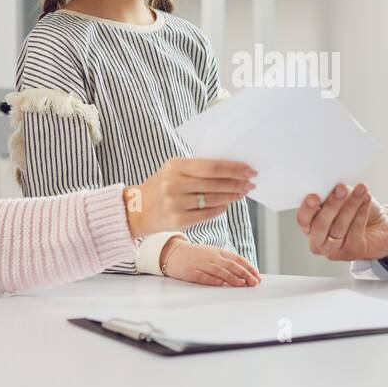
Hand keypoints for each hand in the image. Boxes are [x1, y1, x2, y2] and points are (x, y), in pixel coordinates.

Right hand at [125, 158, 256, 237]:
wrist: (136, 209)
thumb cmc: (162, 186)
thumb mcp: (174, 170)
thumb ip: (198, 168)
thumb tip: (233, 169)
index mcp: (175, 166)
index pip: (211, 166)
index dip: (233, 168)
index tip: (249, 169)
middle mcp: (174, 184)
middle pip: (215, 183)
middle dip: (237, 183)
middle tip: (250, 182)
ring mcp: (175, 203)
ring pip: (213, 199)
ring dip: (232, 196)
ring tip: (242, 192)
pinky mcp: (178, 220)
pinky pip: (207, 214)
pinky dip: (221, 208)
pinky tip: (227, 203)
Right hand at [161, 240, 260, 286]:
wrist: (173, 252)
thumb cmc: (195, 255)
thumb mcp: (212, 254)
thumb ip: (226, 261)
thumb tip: (243, 272)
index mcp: (218, 251)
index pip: (237, 259)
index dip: (249, 267)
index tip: (258, 276)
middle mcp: (212, 257)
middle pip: (231, 265)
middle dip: (245, 274)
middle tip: (255, 283)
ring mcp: (202, 264)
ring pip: (220, 271)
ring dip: (232, 278)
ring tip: (243, 284)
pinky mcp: (192, 272)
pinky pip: (204, 276)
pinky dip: (213, 280)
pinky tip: (221, 284)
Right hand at [296, 183, 387, 261]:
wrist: (379, 227)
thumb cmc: (356, 211)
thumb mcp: (342, 199)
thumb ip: (332, 195)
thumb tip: (333, 187)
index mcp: (310, 227)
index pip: (303, 219)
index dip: (307, 209)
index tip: (314, 197)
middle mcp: (319, 241)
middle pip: (321, 224)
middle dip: (331, 204)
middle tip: (341, 189)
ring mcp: (334, 250)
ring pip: (339, 226)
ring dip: (351, 205)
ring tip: (360, 190)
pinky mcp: (352, 252)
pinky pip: (355, 231)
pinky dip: (362, 212)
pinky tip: (366, 199)